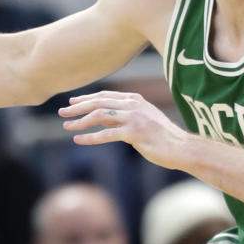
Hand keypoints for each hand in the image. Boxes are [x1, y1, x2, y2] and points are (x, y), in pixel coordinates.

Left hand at [59, 91, 188, 169]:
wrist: (180, 148)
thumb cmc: (161, 137)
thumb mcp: (141, 121)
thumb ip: (122, 117)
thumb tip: (103, 119)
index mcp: (135, 100)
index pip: (105, 96)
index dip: (86, 98)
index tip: (72, 103)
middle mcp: (133, 105)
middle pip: (98, 102)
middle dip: (78, 107)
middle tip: (62, 113)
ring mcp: (134, 118)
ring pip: (100, 115)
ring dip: (81, 121)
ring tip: (67, 127)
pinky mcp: (134, 133)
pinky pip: (107, 134)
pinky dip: (90, 137)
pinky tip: (78, 140)